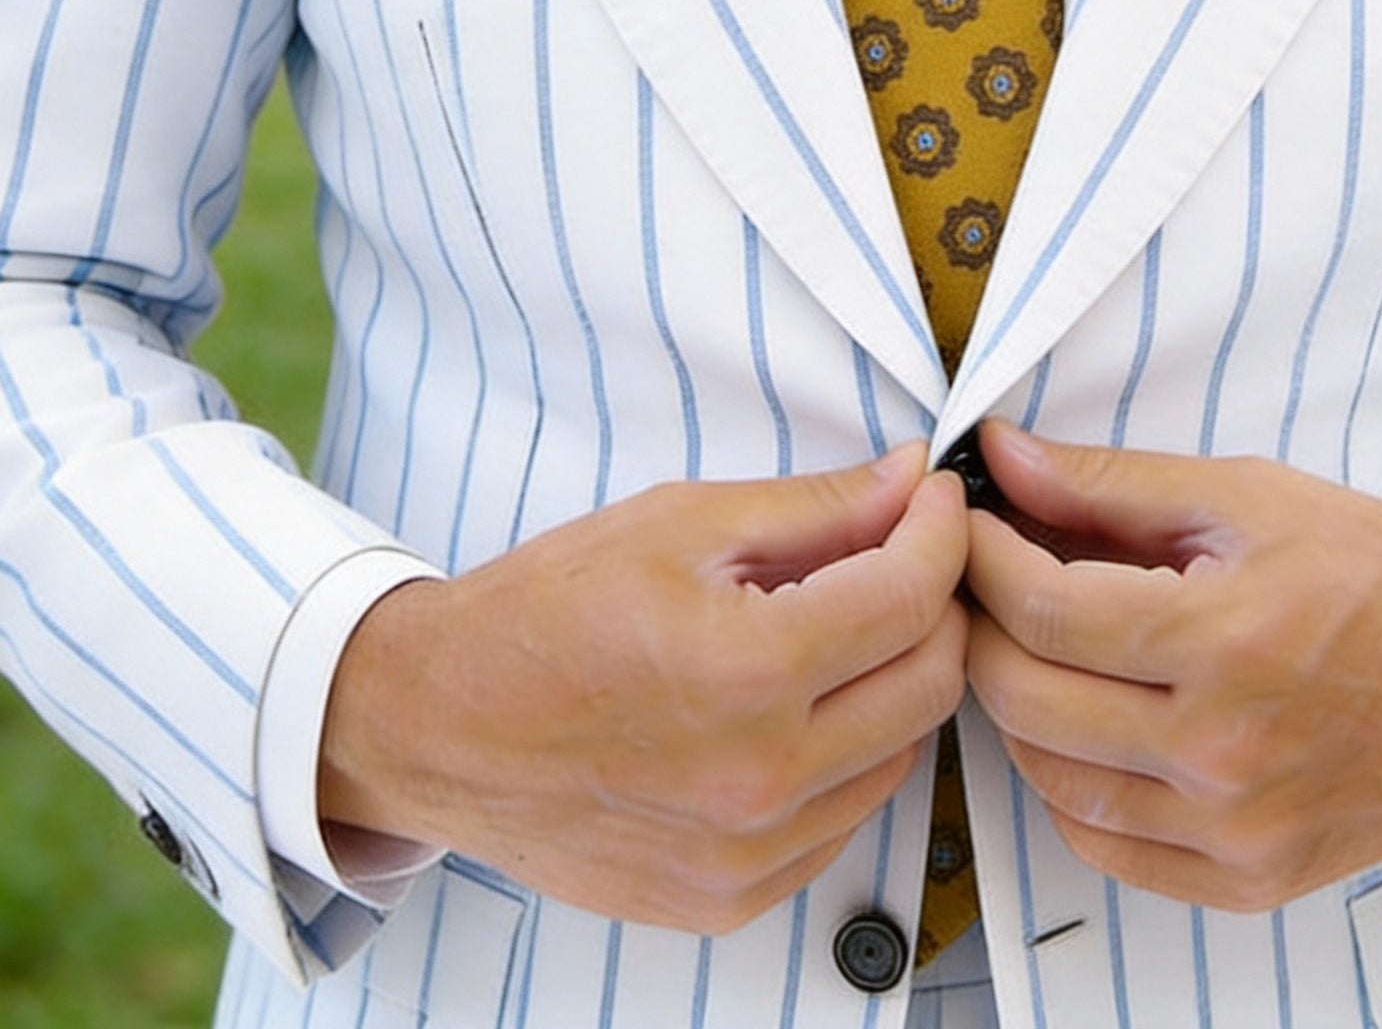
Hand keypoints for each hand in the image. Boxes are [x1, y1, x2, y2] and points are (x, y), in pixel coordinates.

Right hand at [319, 447, 968, 932]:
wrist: (440, 723)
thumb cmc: (542, 615)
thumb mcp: (679, 523)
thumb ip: (814, 507)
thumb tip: (908, 483)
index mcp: (747, 670)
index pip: (912, 596)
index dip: (940, 531)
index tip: (933, 500)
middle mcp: (760, 777)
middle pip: (931, 682)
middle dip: (936, 603)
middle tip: (903, 555)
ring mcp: (749, 853)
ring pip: (901, 755)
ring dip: (895, 681)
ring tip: (840, 629)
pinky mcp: (732, 898)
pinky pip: (844, 820)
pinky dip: (847, 756)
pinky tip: (799, 707)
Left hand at [964, 421, 1381, 912]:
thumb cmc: (1377, 570)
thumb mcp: (1245, 495)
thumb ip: (1110, 482)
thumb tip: (1000, 455)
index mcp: (1225, 641)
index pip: (1042, 611)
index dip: (982, 558)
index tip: (967, 522)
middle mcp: (1225, 751)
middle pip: (1027, 699)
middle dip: (982, 626)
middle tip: (982, 579)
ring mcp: (1237, 829)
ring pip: (1052, 780)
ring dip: (1016, 707)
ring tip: (1030, 646)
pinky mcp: (1252, 879)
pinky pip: (1108, 848)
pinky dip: (1069, 788)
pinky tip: (1079, 728)